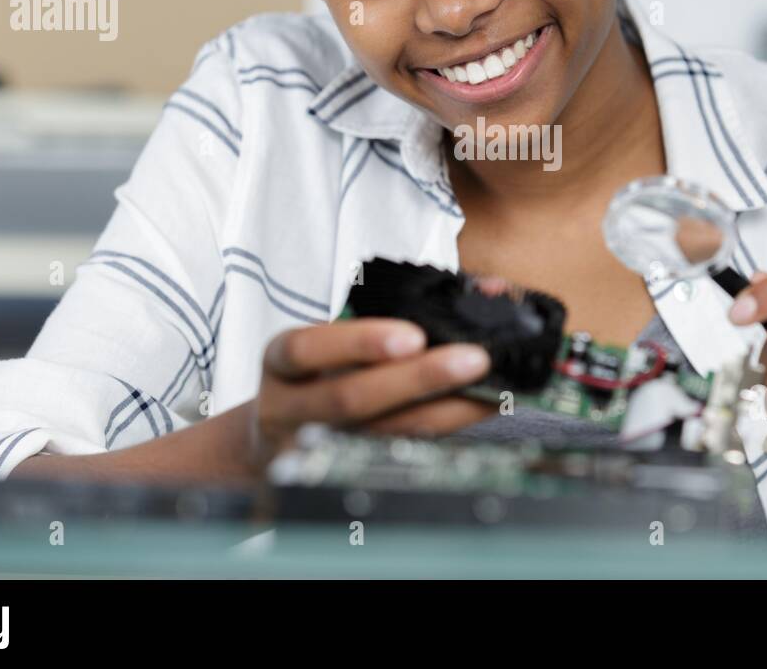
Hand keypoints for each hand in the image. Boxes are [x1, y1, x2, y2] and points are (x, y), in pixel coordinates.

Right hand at [249, 318, 495, 470]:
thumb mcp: (329, 339)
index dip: (359, 343)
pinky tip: (478, 414)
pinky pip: (399, 456)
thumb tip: (484, 291)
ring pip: (381, 436)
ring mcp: (314, 451)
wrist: (275, 437)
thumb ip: (386, 310)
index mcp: (281, 363)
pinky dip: (443, 434)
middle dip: (417, 379)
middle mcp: (289, 410)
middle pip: (351, 399)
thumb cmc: (318, 370)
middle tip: (473, 360)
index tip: (412, 337)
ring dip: (444, 413)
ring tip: (491, 390)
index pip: (307, 349)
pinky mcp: (343, 474)